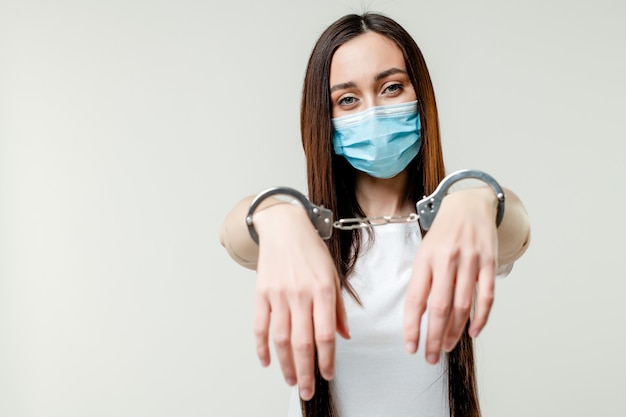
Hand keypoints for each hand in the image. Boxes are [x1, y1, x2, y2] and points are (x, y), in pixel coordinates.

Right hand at [252, 203, 349, 400]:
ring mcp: (278, 294)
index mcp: (323, 290)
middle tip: (307, 391)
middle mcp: (300, 294)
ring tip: (292, 380)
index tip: (328, 375)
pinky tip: (267, 361)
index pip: (325, 334)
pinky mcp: (261, 293)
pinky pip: (260, 326)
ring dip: (285, 364)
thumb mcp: (333, 275)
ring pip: (280, 339)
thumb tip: (344, 336)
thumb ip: (338, 308)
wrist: (284, 227)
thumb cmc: (312, 251)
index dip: (327, 359)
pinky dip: (262, 346)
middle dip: (306, 371)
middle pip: (301, 342)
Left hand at [403, 188, 497, 362]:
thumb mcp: (424, 252)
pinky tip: (472, 332)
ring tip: (447, 347)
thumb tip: (418, 318)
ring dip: (455, 332)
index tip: (411, 347)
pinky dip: (480, 318)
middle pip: (440, 308)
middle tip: (431, 357)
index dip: (412, 327)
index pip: (416, 299)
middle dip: (434, 337)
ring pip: (463, 306)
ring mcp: (470, 261)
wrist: (468, 204)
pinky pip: (486, 297)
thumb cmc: (442, 234)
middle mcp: (447, 260)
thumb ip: (422, 281)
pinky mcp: (489, 262)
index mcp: (425, 259)